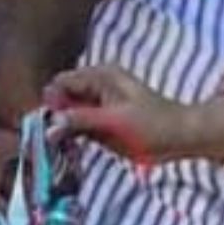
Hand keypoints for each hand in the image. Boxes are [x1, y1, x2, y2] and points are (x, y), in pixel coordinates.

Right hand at [44, 65, 192, 164]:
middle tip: (47, 142)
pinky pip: (78, 124)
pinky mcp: (102, 120)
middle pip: (61, 97)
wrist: (181, 137)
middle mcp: (95, 85)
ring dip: (60, 128)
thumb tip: (49, 124)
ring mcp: (98, 102)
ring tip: (56, 147)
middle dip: (52, 117)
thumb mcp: (115, 122)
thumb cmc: (152, 125)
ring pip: (67, 112)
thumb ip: (81, 121)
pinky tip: (68, 148)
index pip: (60, 84)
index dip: (49, 104)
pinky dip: (71, 135)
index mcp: (99, 76)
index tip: (43, 128)